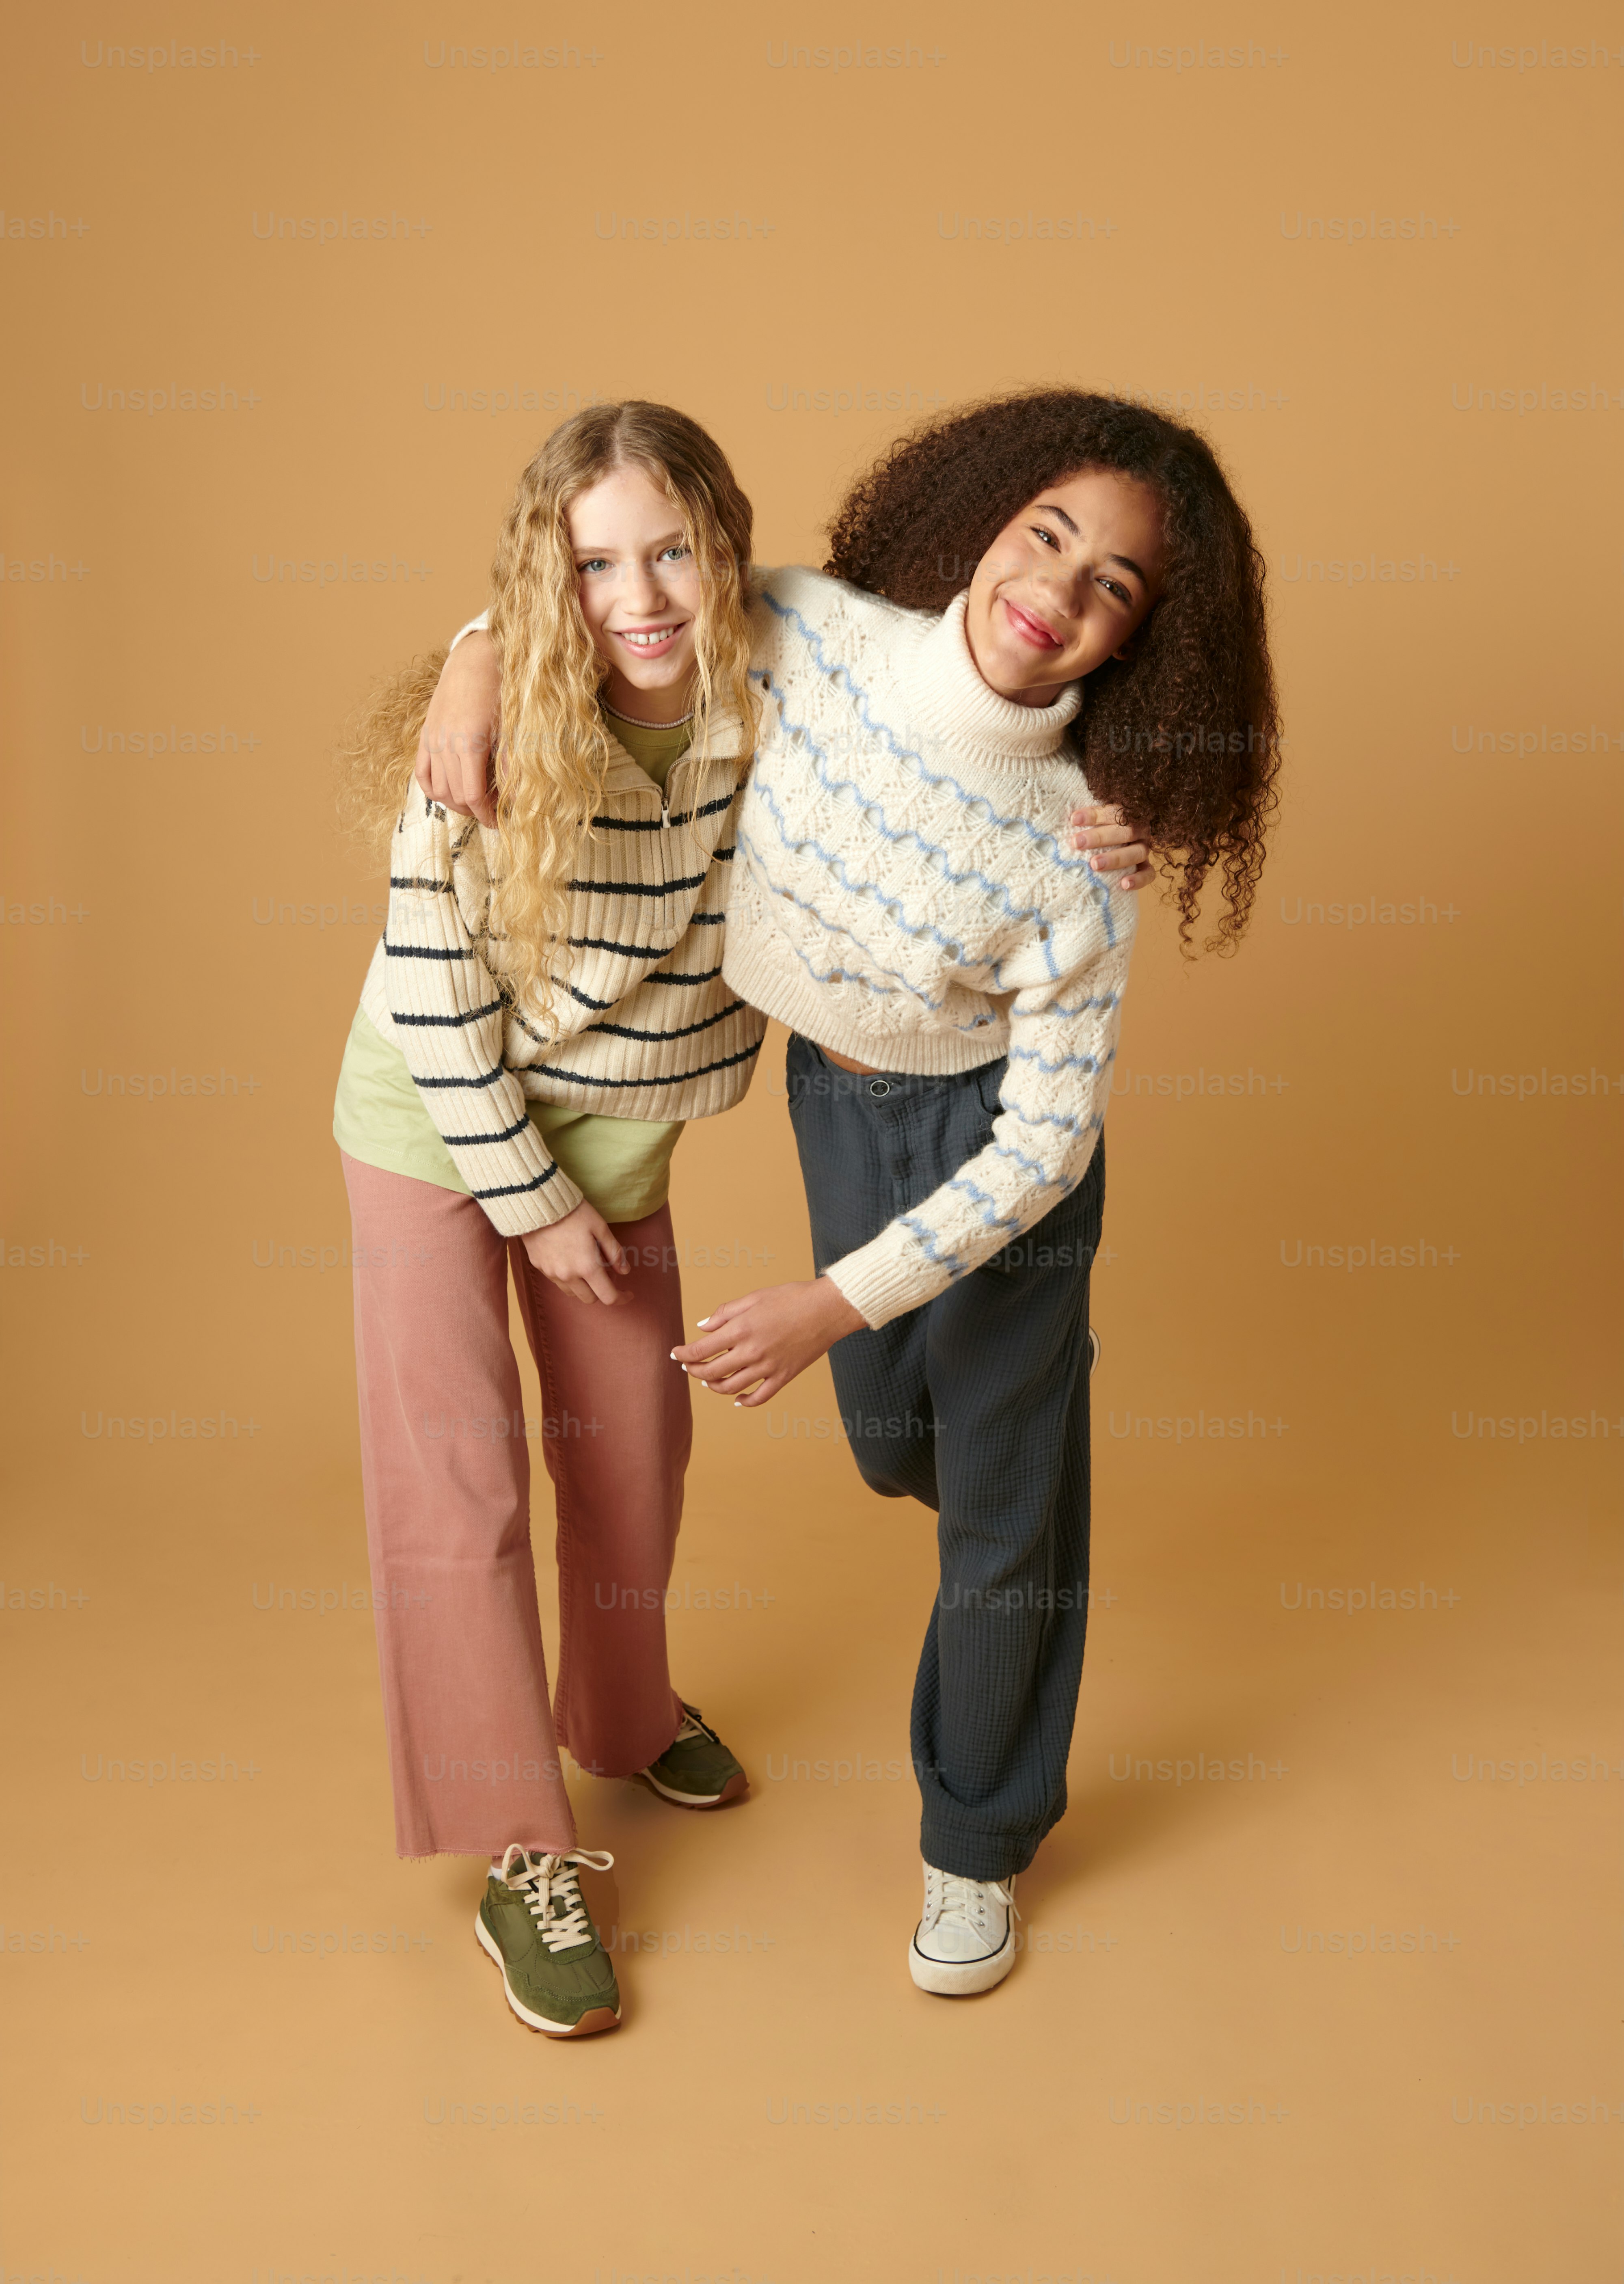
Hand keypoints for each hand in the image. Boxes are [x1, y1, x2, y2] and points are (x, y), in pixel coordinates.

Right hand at [415, 631, 501, 824]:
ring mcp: (432, 739)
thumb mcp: (513, 725)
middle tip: (494, 811)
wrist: (476, 657)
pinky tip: (451, 791)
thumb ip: (512, 762)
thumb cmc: (501, 689)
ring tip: (476, 801)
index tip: (500, 823)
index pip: (472, 795)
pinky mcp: (425, 734)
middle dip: (475, 811)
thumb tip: (516, 798)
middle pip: (454, 796)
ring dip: (456, 803)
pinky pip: (422, 773)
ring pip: (437, 789)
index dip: (487, 815)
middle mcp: (445, 742)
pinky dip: (434, 789)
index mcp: (469, 742)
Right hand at [520, 1199, 632, 1305]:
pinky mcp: (540, 1267)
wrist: (538, 1204)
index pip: (609, 1296)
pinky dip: (568, 1278)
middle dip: (601, 1291)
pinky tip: (570, 1261)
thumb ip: (614, 1252)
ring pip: (573, 1293)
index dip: (622, 1298)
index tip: (627, 1293)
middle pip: (590, 1299)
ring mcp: (552, 1273)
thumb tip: (625, 1271)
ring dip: (584, 1287)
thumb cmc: (573, 1213)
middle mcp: (569, 1276)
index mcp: (587, 1267)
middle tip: (606, 1274)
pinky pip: (557, 1281)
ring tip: (587, 1267)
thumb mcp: (600, 1227)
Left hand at [671, 1279, 866, 1404]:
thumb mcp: (754, 1297)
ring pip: (731, 1388)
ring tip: (708, 1382)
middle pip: (711, 1372)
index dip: (683, 1354)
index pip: (701, 1349)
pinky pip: (759, 1397)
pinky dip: (745, 1402)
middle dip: (694, 1371)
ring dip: (714, 1387)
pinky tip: (737, 1399)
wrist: (827, 1309)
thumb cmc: (791, 1297)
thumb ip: (725, 1313)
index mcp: (740, 1329)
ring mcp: (768, 1367)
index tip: (675, 1354)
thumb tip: (702, 1328)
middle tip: (689, 1367)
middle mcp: (751, 1352)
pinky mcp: (784, 1377)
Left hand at [1069, 804, 1154, 891]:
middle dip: (1099, 837)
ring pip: (1137, 852)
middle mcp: (1139, 830)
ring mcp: (1144, 848)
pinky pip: (1149, 874)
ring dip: (1115, 858)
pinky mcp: (1147, 867)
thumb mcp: (1096, 820)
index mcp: (1128, 814)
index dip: (1094, 815)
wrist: (1119, 845)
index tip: (1074, 819)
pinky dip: (1139, 879)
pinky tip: (1124, 885)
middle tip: (1077, 843)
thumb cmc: (1100, 831)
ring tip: (1094, 865)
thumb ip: (1085, 818)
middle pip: (1125, 831)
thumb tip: (1067, 818)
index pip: (1113, 811)